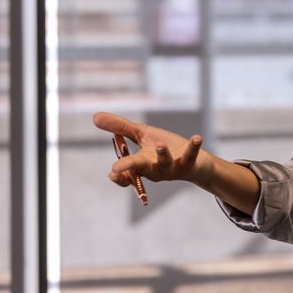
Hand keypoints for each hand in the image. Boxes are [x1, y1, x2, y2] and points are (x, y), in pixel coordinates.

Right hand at [92, 111, 213, 188]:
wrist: (193, 158)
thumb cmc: (164, 147)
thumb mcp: (141, 134)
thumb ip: (120, 127)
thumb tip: (95, 116)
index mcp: (141, 164)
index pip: (126, 174)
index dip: (118, 176)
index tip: (111, 172)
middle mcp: (154, 169)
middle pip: (140, 169)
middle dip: (129, 168)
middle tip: (116, 169)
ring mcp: (172, 167)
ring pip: (164, 163)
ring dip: (162, 155)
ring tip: (159, 144)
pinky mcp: (189, 163)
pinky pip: (191, 155)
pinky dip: (194, 147)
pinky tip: (197, 138)